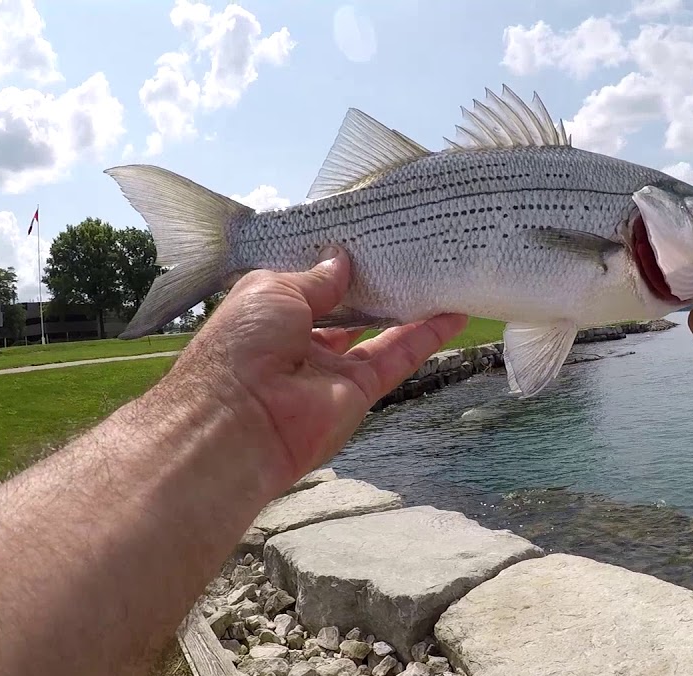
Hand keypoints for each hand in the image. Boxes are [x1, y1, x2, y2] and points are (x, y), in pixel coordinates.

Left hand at [169, 246, 466, 482]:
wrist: (238, 421)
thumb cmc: (243, 344)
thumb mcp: (274, 290)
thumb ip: (316, 278)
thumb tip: (342, 259)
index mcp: (272, 313)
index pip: (311, 286)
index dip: (336, 265)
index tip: (367, 237)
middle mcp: (303, 340)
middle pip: (349, 309)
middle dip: (375, 283)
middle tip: (410, 251)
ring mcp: (333, 368)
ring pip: (379, 332)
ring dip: (408, 307)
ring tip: (441, 277)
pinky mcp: (361, 391)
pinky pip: (397, 357)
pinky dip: (426, 336)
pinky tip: (453, 314)